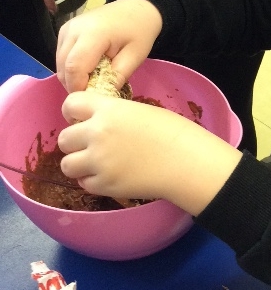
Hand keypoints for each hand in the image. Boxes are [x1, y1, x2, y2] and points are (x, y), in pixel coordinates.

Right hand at [56, 0, 162, 92]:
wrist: (136, 9)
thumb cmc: (139, 33)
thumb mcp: (135, 57)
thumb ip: (117, 77)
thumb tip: (100, 97)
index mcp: (93, 34)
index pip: (75, 68)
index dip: (80, 88)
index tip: (92, 99)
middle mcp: (73, 29)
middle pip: (63, 68)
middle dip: (75, 86)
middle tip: (93, 94)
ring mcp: (66, 29)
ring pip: (59, 64)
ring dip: (71, 77)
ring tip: (92, 81)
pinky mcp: (64, 31)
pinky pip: (61, 56)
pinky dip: (70, 68)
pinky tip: (88, 70)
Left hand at [59, 92, 242, 213]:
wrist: (186, 161)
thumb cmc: (173, 132)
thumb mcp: (140, 111)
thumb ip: (114, 115)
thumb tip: (99, 123)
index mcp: (109, 110)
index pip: (70, 104)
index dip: (73, 113)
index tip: (80, 120)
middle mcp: (97, 134)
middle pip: (64, 139)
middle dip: (74, 143)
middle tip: (90, 146)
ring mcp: (99, 161)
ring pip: (67, 165)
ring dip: (79, 164)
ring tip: (96, 165)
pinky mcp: (105, 184)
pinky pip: (84, 184)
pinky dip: (93, 181)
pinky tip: (110, 176)